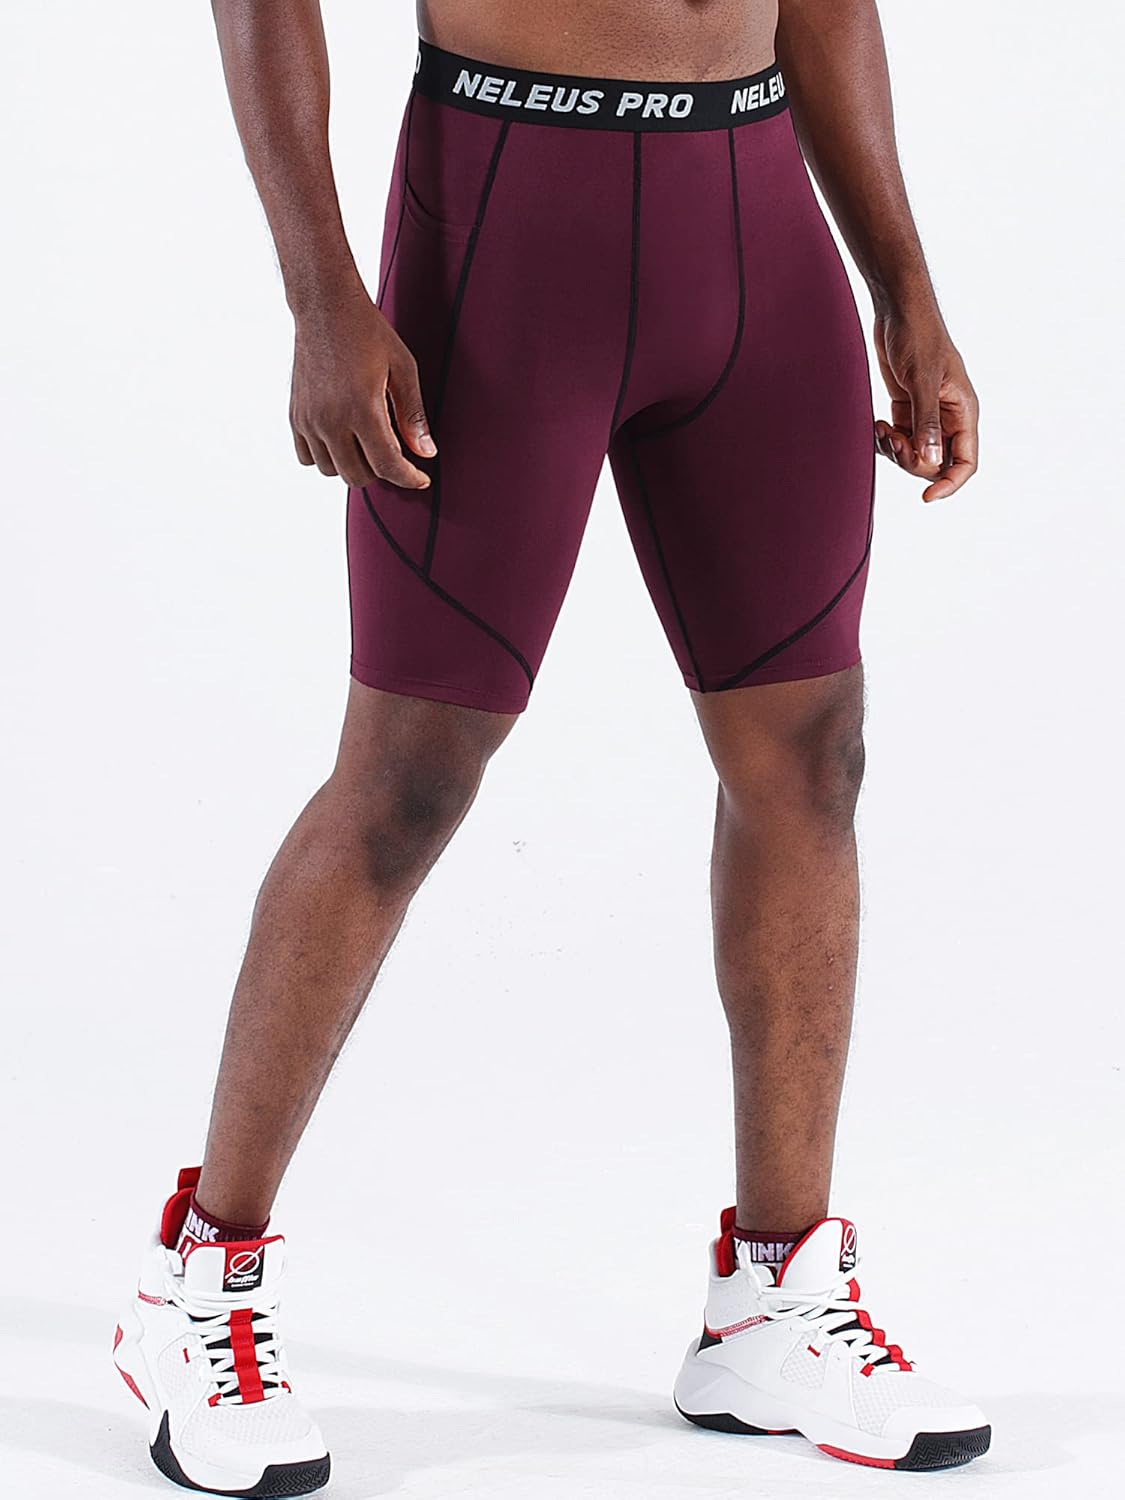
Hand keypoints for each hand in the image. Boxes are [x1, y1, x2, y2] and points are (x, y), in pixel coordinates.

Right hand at [289, 291, 434, 489]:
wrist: (325, 307)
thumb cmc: (368, 333)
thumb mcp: (403, 369)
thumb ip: (413, 415)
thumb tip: (426, 453)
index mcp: (361, 409)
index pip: (387, 465)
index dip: (408, 478)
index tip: (420, 478)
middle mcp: (330, 419)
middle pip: (358, 476)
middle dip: (382, 473)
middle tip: (394, 453)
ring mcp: (309, 419)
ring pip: (332, 471)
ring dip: (354, 466)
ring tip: (367, 443)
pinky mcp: (295, 415)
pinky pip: (307, 457)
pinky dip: (326, 457)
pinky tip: (342, 439)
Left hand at [873, 310, 977, 501]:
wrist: (898, 311)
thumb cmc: (918, 336)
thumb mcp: (923, 380)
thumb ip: (926, 422)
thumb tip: (932, 461)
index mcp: (963, 412)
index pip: (966, 462)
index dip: (950, 483)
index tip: (928, 497)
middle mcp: (948, 418)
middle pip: (936, 464)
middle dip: (912, 462)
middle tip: (891, 440)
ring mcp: (927, 415)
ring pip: (915, 455)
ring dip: (896, 452)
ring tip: (880, 431)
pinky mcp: (907, 409)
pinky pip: (900, 441)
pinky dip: (887, 441)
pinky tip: (876, 427)